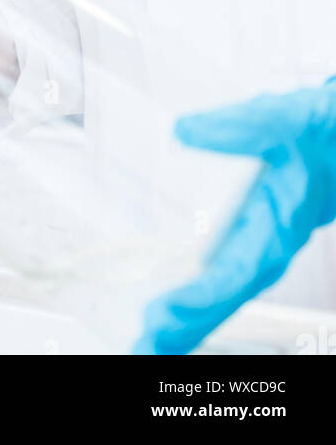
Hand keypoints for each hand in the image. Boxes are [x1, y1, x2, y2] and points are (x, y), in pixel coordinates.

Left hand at [134, 79, 335, 354]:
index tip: (165, 312)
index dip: (200, 297)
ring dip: (184, 321)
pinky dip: (191, 301)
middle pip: (220, 298)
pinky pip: (214, 280)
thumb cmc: (314, 133)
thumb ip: (236, 126)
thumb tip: (184, 131)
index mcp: (276, 228)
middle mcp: (263, 247)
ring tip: (147, 341)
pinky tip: (168, 312)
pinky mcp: (242, 241)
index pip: (234, 273)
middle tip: (144, 342)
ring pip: (216, 295)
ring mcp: (252, 248)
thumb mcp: (281, 120)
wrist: (333, 140)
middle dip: (184, 325)